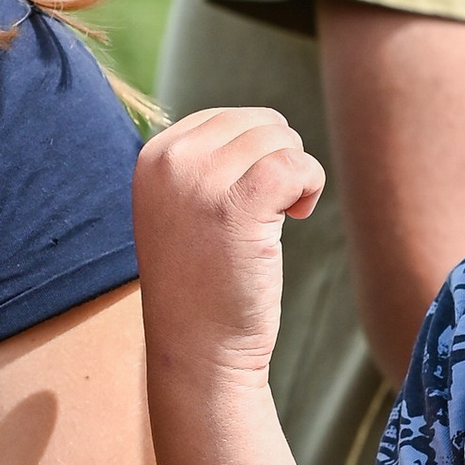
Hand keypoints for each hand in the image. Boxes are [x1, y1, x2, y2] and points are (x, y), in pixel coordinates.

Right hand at [133, 106, 326, 391]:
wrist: (197, 346)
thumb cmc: (203, 280)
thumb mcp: (184, 206)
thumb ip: (207, 161)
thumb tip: (271, 124)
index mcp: (153, 156)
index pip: (228, 119)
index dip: (255, 153)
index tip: (246, 199)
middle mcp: (170, 161)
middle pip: (258, 124)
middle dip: (278, 161)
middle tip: (269, 210)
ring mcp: (200, 181)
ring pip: (281, 141)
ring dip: (296, 176)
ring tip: (278, 219)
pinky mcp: (238, 206)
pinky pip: (297, 164)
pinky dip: (310, 184)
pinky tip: (298, 214)